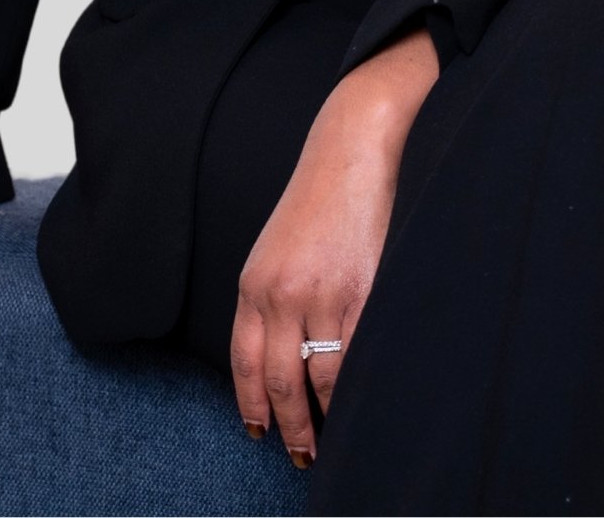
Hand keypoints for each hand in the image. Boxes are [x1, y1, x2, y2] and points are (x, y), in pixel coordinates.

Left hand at [230, 23, 440, 468]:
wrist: (352, 147)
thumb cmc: (320, 199)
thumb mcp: (280, 248)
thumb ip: (275, 297)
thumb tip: (282, 354)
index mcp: (254, 282)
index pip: (244, 361)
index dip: (252, 403)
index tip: (259, 432)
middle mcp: (278, 294)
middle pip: (277, 382)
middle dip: (289, 427)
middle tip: (301, 456)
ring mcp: (319, 295)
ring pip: (317, 380)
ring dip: (325, 418)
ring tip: (333, 440)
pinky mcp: (360, 291)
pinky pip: (353, 357)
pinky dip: (355, 389)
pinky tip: (360, 404)